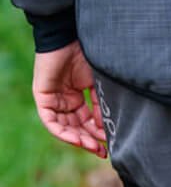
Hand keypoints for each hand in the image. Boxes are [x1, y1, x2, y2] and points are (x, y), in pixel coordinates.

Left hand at [32, 42, 107, 157]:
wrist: (71, 35)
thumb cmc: (88, 53)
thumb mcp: (99, 82)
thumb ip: (102, 102)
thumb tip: (109, 126)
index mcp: (79, 95)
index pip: (87, 120)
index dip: (98, 132)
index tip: (111, 142)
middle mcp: (65, 100)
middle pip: (76, 126)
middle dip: (89, 140)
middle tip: (102, 151)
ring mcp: (54, 99)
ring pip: (64, 127)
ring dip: (78, 139)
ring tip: (93, 147)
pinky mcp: (43, 97)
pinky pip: (50, 121)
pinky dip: (63, 132)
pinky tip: (77, 139)